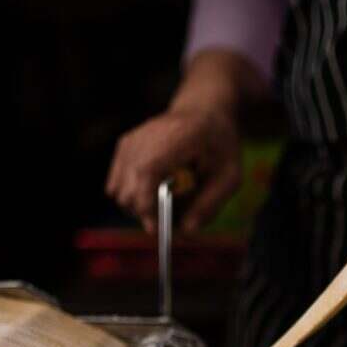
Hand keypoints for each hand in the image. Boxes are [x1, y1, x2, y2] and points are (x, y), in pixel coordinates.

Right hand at [105, 106, 239, 233]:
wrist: (203, 113)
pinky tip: (153, 188)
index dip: (146, 205)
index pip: (147, 172)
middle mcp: (148, 135)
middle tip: (167, 219)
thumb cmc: (219, 146)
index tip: (157, 228)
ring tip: (163, 199)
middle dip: (144, 212)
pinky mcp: (124, 146)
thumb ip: (209, 205)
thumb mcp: (229, 177)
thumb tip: (185, 233)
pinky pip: (116, 184)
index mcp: (180, 137)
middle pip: (128, 188)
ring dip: (138, 205)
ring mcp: (132, 139)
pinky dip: (132, 195)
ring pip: (118, 191)